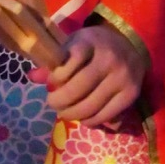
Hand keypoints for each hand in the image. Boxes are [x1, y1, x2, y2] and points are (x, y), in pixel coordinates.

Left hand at [28, 22, 144, 125]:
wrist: (130, 44)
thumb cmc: (93, 45)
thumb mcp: (72, 43)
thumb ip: (54, 59)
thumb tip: (32, 77)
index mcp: (90, 42)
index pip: (70, 60)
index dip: (56, 76)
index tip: (51, 82)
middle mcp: (109, 59)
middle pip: (78, 89)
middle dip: (59, 101)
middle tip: (52, 103)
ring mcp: (122, 78)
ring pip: (91, 106)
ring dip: (72, 114)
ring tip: (64, 112)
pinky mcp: (131, 94)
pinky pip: (106, 115)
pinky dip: (90, 121)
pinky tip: (82, 118)